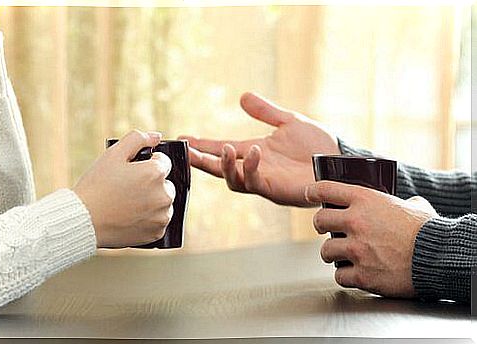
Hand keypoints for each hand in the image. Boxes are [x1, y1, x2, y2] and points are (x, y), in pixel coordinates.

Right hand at [73, 130, 175, 247]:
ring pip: (163, 203)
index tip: (131, 173)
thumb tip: (156, 136)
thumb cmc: (96, 187)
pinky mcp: (157, 232)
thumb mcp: (113, 154)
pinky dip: (148, 219)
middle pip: (166, 183)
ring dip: (152, 201)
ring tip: (128, 203)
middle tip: (127, 189)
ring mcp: (162, 216)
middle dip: (152, 184)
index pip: (163, 162)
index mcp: (155, 173)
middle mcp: (164, 195)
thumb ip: (137, 139)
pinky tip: (130, 216)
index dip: (146, 165)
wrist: (83, 221)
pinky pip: (159, 221)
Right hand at [180, 92, 339, 206]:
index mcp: (256, 152)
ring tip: (223, 147)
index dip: (203, 145)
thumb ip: (265, 111)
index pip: (223, 148)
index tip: (183, 139)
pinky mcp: (274, 190)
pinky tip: (254, 152)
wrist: (339, 159)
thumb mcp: (289, 121)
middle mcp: (255, 168)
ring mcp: (264, 181)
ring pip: (232, 180)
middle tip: (186, 151)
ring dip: (223, 165)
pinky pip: (254, 182)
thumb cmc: (317, 144)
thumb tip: (242, 97)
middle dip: (201, 160)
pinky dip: (249, 167)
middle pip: (220, 168)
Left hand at [306, 181, 437, 297]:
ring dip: (332, 255)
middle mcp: (356, 222)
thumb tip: (409, 204)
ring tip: (341, 256)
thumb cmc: (429, 230)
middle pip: (319, 221)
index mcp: (365, 200)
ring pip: (326, 251)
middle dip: (320, 226)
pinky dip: (345, 276)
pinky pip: (339, 276)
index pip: (326, 189)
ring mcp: (357, 249)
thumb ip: (401, 203)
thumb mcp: (413, 206)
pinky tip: (354, 273)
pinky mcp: (362, 274)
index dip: (313, 191)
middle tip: (326, 230)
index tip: (308, 194)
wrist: (440, 257)